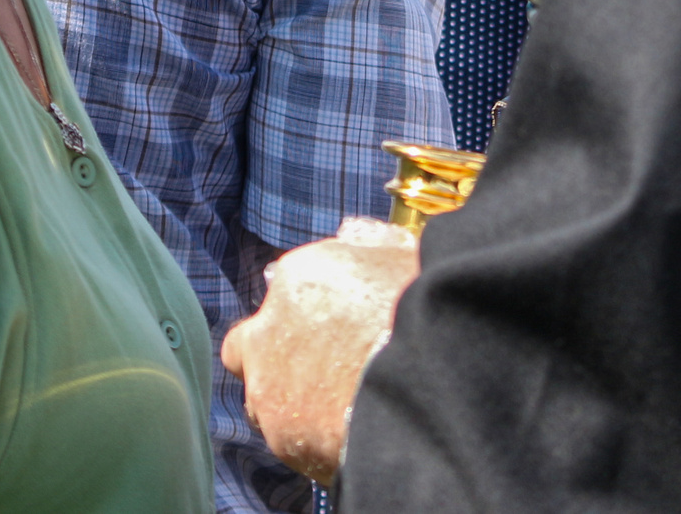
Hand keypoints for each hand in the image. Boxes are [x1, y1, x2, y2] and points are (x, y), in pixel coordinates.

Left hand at [221, 225, 420, 486]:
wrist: (434, 378)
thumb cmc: (428, 310)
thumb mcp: (403, 257)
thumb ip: (369, 247)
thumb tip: (356, 240)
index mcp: (299, 276)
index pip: (287, 289)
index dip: (312, 310)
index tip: (340, 326)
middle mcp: (269, 329)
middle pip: (247, 347)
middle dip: (271, 358)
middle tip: (316, 371)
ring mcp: (268, 386)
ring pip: (261, 400)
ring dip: (287, 403)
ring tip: (335, 412)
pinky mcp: (282, 436)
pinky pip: (287, 441)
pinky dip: (309, 441)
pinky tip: (345, 436)